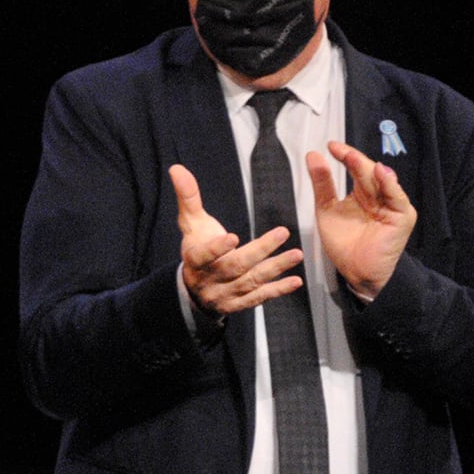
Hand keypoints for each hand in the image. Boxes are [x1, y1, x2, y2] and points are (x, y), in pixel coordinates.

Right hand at [171, 164, 304, 316]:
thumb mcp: (191, 224)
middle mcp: (208, 280)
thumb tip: (177, 169)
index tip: (233, 237)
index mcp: (194, 260)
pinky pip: (259, 298)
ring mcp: (224, 294)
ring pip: (250, 282)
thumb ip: (188, 198)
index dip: (216, 248)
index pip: (202, 255)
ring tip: (296, 254)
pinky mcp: (238, 304)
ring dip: (275, 268)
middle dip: (259, 251)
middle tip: (282, 233)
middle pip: (233, 266)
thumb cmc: (197, 248)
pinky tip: (295, 280)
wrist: (194, 289)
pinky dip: (277, 290)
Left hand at [308, 140, 416, 298]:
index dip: (345, 157)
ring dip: (367, 168)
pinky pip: (396, 197)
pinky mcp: (402, 216)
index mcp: (363, 193)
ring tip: (352, 157)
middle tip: (338, 149)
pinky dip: (389, 184)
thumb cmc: (345, 244)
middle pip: (367, 173)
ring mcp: (392, 205)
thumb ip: (322, 185)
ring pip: (380, 181)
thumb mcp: (326, 210)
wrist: (357, 272)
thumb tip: (313, 157)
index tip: (330, 146)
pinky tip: (380, 173)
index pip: (355, 169)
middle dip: (353, 160)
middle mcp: (379, 196)